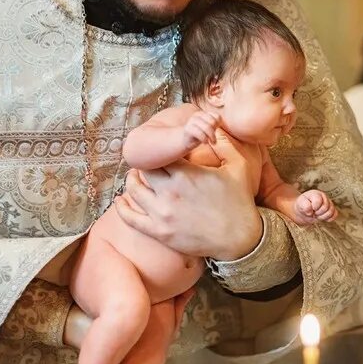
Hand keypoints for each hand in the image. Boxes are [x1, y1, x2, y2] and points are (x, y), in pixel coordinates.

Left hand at [115, 129, 261, 259]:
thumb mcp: (238, 166)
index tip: (163, 151)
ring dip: (131, 182)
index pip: (160, 154)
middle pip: (143, 170)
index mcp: (185, 174)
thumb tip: (215, 124)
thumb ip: (224, 143)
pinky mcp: (159, 232)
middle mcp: (169, 192)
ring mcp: (162, 214)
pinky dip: (122, 208)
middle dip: (145, 165)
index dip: (160, 150)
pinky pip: (130, 218)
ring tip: (135, 178)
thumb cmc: (240, 201)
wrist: (241, 239)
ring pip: (133, 191)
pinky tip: (121, 201)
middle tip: (148, 164)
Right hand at [181, 110, 218, 149]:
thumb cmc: (199, 134)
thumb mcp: (208, 128)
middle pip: (212, 122)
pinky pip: (201, 134)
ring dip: (211, 137)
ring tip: (212, 142)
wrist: (185, 141)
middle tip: (214, 140)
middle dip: (214, 132)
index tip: (216, 131)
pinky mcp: (188, 129)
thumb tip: (220, 122)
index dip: (218, 125)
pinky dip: (205, 139)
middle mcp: (197, 115)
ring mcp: (191, 121)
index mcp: (203, 113)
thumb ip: (214, 124)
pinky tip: (205, 142)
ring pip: (207, 127)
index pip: (217, 116)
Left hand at [294, 189, 338, 224]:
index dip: (314, 208)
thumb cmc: (302, 205)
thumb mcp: (300, 204)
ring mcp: (329, 204)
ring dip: (322, 216)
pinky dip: (329, 218)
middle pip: (326, 208)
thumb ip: (305, 206)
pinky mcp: (331, 210)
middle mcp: (324, 198)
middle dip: (318, 213)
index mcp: (316, 194)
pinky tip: (322, 218)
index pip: (319, 201)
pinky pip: (335, 214)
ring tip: (317, 215)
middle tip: (313, 213)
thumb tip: (311, 211)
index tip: (310, 209)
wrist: (303, 211)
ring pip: (331, 211)